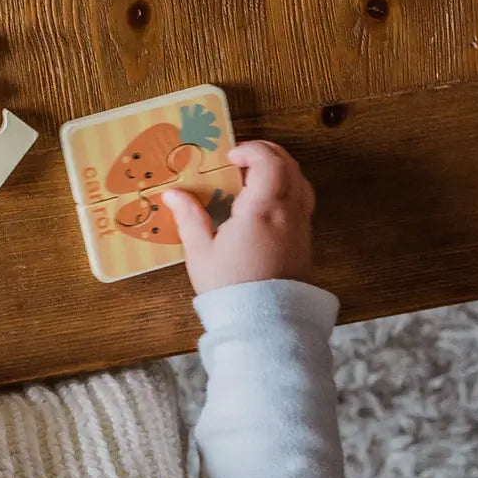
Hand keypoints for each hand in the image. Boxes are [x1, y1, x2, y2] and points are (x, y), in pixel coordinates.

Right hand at [162, 140, 314, 295]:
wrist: (266, 327)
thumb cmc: (230, 289)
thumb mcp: (201, 253)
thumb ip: (189, 218)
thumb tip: (172, 194)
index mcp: (262, 210)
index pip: (269, 162)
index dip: (251, 150)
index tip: (229, 158)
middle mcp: (288, 213)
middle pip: (290, 165)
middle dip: (266, 152)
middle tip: (242, 158)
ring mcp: (300, 227)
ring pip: (300, 182)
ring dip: (279, 169)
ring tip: (254, 177)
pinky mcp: (305, 242)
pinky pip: (303, 202)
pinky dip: (287, 188)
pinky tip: (265, 203)